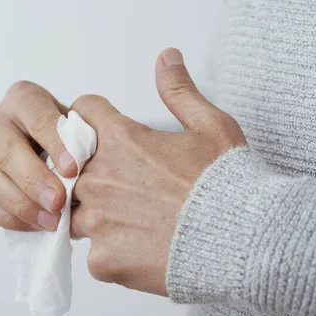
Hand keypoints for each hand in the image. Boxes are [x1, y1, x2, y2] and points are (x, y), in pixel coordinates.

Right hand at [0, 81, 76, 230]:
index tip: (72, 170)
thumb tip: (87, 152)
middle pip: (6, 149)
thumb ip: (86, 134)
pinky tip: (36, 225)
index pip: (36, 115)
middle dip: (33, 179)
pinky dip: (9, 218)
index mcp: (24, 98)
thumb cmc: (74, 140)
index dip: (54, 142)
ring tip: (51, 221)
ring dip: (20, 204)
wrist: (57, 156)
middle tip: (58, 201)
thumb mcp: (85, 128)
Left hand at [70, 48, 247, 295]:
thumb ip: (179, 91)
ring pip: (75, 216)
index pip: (81, 114)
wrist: (243, 241)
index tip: (105, 136)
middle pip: (71, 169)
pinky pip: (94, 255)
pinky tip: (143, 253)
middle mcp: (98, 177)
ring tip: (134, 224)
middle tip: (129, 190)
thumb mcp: (210, 126)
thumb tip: (166, 55)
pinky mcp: (103, 260)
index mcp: (120, 139)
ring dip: (97, 217)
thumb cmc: (229, 182)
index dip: (93, 122)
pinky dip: (113, 254)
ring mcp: (97, 221)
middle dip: (93, 175)